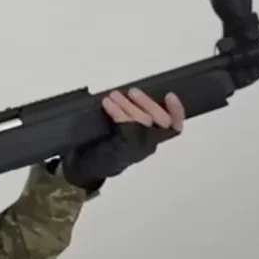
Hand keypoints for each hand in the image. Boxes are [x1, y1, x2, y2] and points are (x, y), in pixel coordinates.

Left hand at [61, 88, 185, 188]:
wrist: (82, 166)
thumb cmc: (101, 146)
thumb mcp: (119, 131)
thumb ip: (130, 116)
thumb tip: (131, 96)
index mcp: (151, 140)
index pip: (174, 126)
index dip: (177, 111)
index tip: (170, 95)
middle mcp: (148, 146)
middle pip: (161, 121)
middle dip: (147, 102)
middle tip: (132, 92)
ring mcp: (137, 151)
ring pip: (143, 122)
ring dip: (128, 105)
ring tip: (114, 96)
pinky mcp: (123, 152)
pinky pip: (126, 128)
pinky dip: (118, 112)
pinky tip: (109, 104)